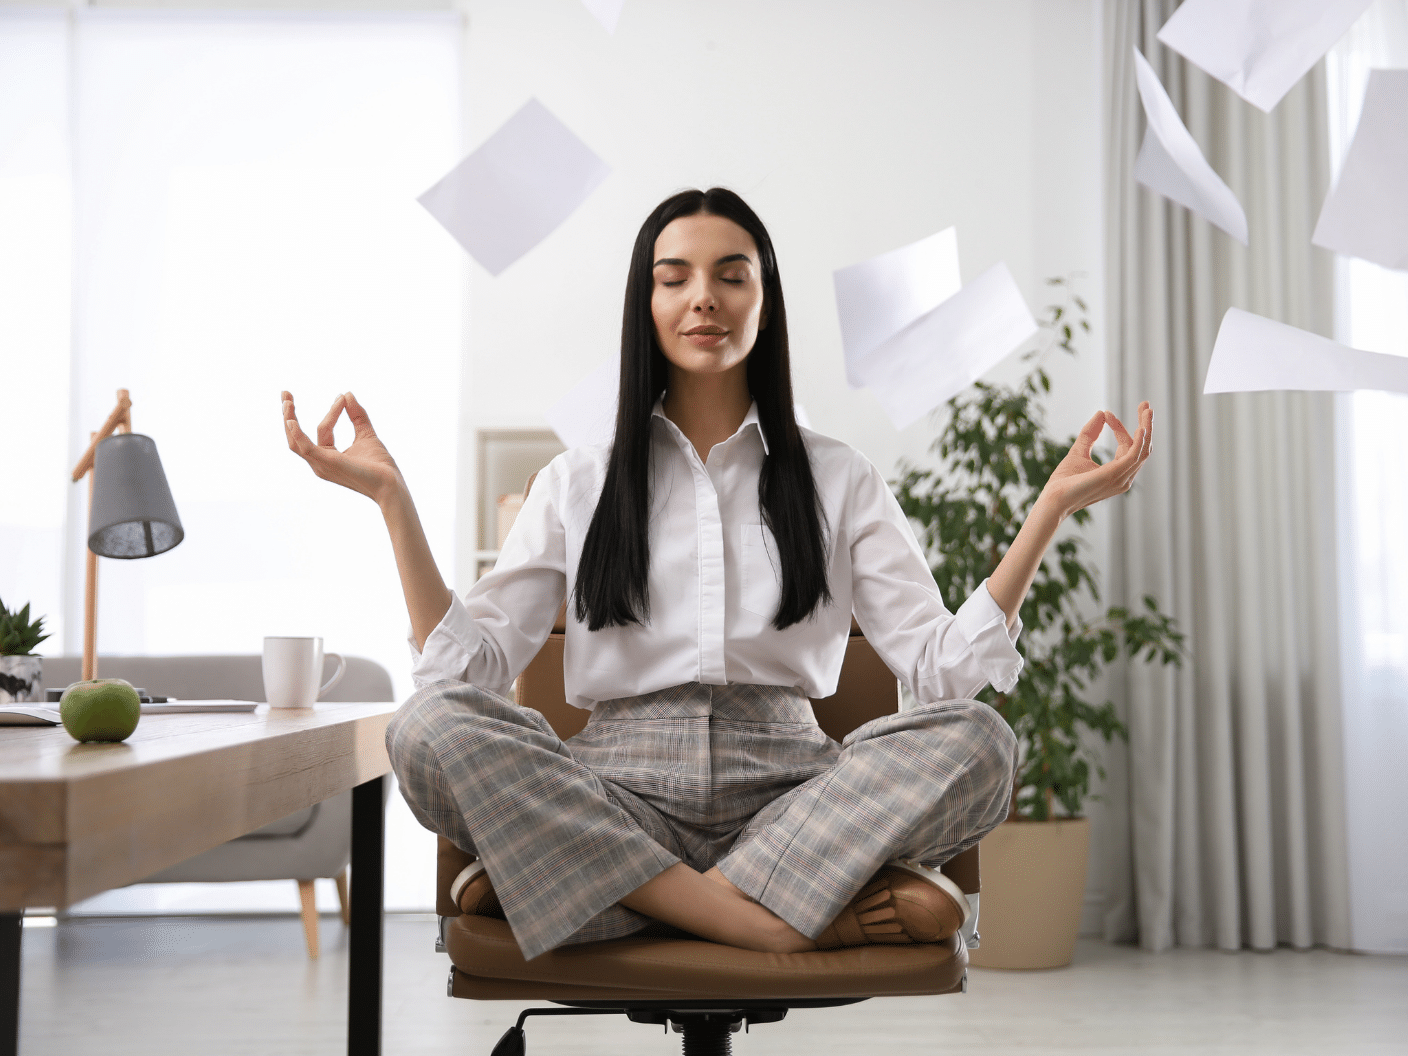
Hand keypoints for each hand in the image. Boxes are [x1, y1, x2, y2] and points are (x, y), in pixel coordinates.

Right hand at [282, 390, 403, 505]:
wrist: (392, 484)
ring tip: (287, 400)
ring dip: (289, 419)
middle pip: (296, 437)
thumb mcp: (366, 434)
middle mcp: (320, 463)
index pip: (323, 428)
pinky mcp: (328, 463)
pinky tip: (291, 421)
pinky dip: (297, 434)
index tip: (343, 396)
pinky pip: (306, 448)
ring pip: (296, 442)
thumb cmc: (380, 466)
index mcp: (328, 456)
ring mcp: (322, 465)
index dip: (333, 411)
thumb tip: (348, 393)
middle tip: (285, 393)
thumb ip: (357, 415)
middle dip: (288, 414)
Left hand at [1040, 402, 1152, 519]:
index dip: (1119, 428)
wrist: (1053, 499)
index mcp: (1117, 473)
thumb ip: (1090, 434)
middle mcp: (1124, 478)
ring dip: (1147, 428)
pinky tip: (1140, 427)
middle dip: (1146, 425)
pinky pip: (1134, 457)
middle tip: (1146, 404)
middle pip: (1142, 448)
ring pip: (1143, 451)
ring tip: (1146, 409)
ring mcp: (1121, 478)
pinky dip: (1140, 442)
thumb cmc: (1064, 482)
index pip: (1127, 446)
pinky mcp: (1114, 475)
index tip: (1107, 413)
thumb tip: (1101, 412)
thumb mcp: (1079, 452)